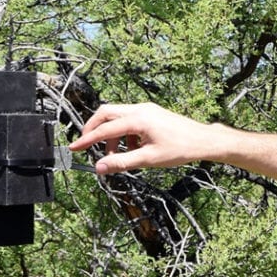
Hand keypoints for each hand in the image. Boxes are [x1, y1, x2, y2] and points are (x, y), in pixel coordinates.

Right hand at [69, 102, 217, 173]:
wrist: (203, 140)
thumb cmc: (180, 149)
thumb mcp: (149, 159)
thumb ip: (122, 162)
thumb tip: (100, 167)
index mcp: (138, 119)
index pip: (104, 129)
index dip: (87, 140)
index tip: (74, 148)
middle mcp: (140, 109)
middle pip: (106, 113)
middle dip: (94, 129)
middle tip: (88, 146)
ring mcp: (146, 109)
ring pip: (117, 115)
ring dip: (111, 133)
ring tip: (116, 155)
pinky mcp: (151, 112)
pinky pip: (129, 118)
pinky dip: (123, 132)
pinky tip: (132, 148)